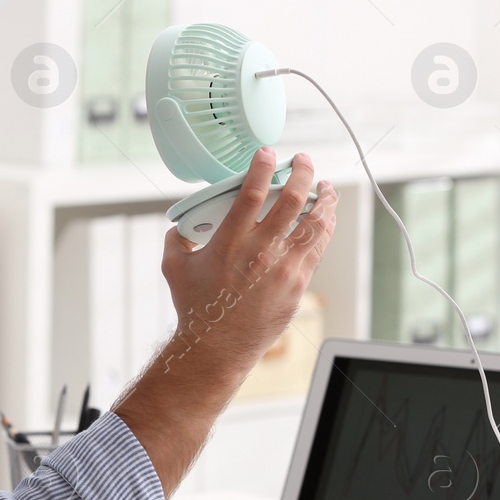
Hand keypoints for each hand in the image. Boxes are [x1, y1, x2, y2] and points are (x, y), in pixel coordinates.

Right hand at [111, 148, 337, 495]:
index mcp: (230, 240)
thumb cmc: (195, 307)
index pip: (252, 190)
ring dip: (323, 199)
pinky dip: (324, 228)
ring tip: (325, 188)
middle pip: (293, 198)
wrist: (216, 346)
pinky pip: (318, 248)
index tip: (269, 153)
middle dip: (302, 172)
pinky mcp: (298, 284)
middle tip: (302, 161)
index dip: (263, 165)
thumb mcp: (174, 266)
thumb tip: (181, 226)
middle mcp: (260, 250)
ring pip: (315, 222)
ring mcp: (284, 267)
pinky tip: (325, 219)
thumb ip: (177, 239)